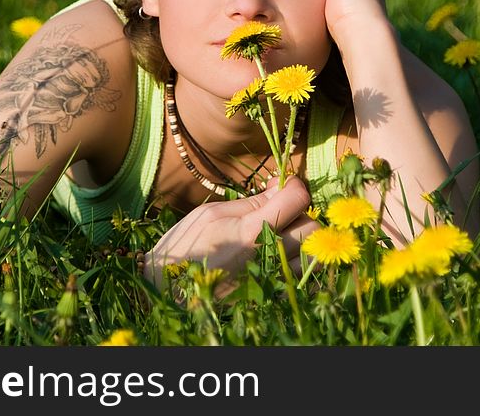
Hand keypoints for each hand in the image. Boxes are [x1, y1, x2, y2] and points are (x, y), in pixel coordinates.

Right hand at [144, 176, 318, 293]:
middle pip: (312, 227)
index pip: (297, 199)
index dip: (294, 185)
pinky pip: (301, 277)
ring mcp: (271, 279)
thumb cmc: (184, 246)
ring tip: (281, 233)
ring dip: (303, 240)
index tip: (283, 185)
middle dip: (301, 213)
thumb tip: (279, 189)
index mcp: (251, 231)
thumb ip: (251, 202)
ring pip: (312, 255)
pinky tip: (278, 254)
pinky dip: (297, 262)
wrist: (167, 290)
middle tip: (281, 210)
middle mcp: (267, 257)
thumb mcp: (212, 213)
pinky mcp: (270, 295)